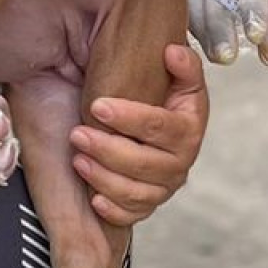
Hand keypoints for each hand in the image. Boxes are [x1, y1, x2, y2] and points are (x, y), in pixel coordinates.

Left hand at [70, 42, 208, 226]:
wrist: (165, 130)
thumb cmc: (166, 99)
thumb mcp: (181, 80)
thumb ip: (184, 64)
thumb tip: (171, 52)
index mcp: (189, 129)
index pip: (160, 126)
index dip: (129, 117)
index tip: (98, 105)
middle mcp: (180, 163)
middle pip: (144, 164)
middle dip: (108, 150)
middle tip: (77, 134)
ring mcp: (164, 187)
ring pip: (136, 193)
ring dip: (104, 179)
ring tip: (78, 159)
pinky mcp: (149, 204)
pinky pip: (132, 215)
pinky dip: (114, 210)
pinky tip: (94, 198)